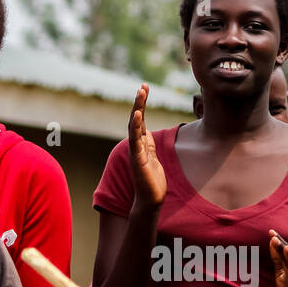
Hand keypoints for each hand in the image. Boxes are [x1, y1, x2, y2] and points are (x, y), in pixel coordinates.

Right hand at [128, 85, 166, 209]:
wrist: (150, 200)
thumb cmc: (152, 180)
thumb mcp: (153, 156)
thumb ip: (149, 143)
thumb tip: (147, 130)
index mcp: (140, 143)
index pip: (140, 120)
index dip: (141, 104)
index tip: (144, 88)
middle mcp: (135, 145)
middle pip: (135, 119)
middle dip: (139, 102)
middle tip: (143, 86)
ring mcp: (135, 151)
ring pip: (134, 126)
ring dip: (137, 109)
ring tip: (141, 93)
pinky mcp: (138, 159)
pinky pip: (135, 140)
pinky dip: (136, 126)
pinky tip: (138, 114)